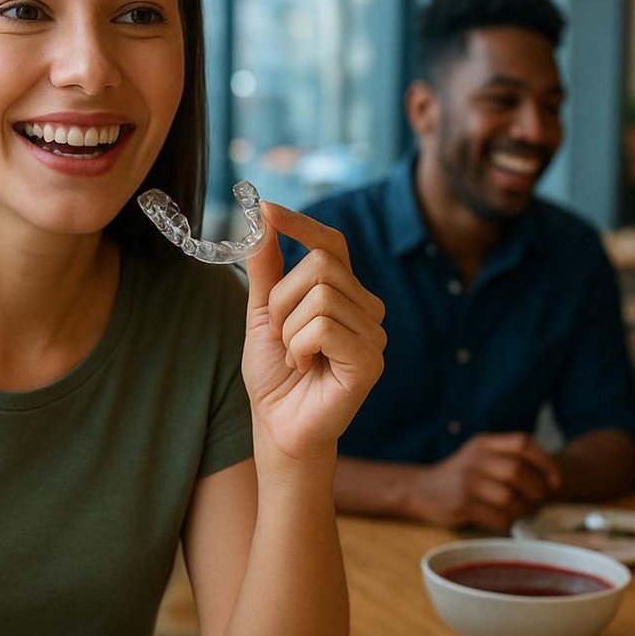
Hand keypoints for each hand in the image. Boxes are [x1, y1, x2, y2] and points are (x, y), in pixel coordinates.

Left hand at [241, 203, 385, 460]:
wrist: (278, 427)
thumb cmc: (276, 374)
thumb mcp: (263, 313)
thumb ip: (266, 268)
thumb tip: (261, 218)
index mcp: (344, 293)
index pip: (331, 242)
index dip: (301, 224)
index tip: (265, 208)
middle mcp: (366, 308)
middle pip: (320, 265)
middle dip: (282, 299)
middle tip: (280, 335)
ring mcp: (373, 334)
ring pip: (320, 296)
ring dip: (288, 329)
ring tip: (294, 357)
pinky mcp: (370, 360)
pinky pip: (323, 327)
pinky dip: (299, 347)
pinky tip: (304, 367)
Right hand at [412, 433, 560, 531]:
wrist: (420, 489)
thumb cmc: (460, 475)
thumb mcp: (478, 455)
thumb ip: (506, 457)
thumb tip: (547, 479)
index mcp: (484, 443)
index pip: (523, 443)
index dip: (545, 462)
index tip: (554, 481)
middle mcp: (475, 459)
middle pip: (518, 471)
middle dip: (535, 490)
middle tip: (536, 500)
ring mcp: (467, 482)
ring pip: (509, 497)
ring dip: (522, 508)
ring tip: (519, 511)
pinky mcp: (462, 505)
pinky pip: (497, 517)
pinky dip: (507, 522)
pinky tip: (502, 520)